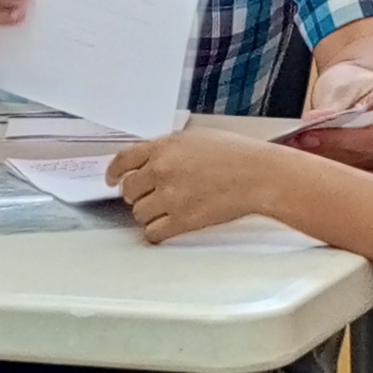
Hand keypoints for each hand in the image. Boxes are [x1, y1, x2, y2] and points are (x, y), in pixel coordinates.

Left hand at [108, 127, 292, 243]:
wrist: (259, 175)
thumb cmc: (237, 154)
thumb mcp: (197, 138)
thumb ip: (171, 148)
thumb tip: (154, 159)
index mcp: (164, 147)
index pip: (123, 161)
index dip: (114, 173)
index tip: (112, 180)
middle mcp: (161, 170)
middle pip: (128, 190)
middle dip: (137, 195)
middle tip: (150, 197)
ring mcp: (170, 196)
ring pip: (138, 213)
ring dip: (148, 214)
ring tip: (166, 211)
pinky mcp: (182, 219)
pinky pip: (153, 233)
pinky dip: (156, 233)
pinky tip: (166, 228)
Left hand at [296, 62, 372, 169]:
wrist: (353, 90)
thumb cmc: (355, 84)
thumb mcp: (347, 85)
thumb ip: (336, 105)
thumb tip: (317, 120)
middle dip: (338, 139)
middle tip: (306, 135)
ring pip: (356, 157)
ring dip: (324, 151)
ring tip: (295, 141)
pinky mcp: (364, 164)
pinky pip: (344, 164)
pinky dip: (320, 157)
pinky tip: (298, 151)